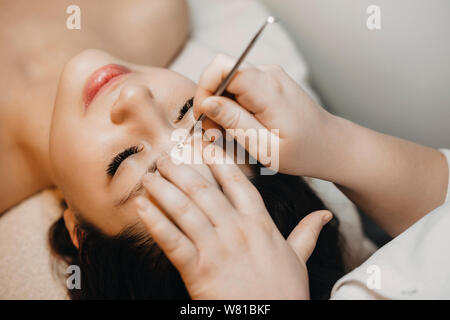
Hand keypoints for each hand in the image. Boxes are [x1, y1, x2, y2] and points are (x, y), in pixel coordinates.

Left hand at [134, 145, 332, 298]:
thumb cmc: (283, 292)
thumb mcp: (298, 258)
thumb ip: (307, 232)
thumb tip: (326, 214)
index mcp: (260, 224)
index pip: (239, 184)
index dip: (220, 162)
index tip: (204, 145)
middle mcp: (236, 230)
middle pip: (205, 191)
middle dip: (182, 170)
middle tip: (166, 156)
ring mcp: (216, 248)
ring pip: (185, 210)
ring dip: (164, 190)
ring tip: (149, 176)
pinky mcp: (198, 269)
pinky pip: (171, 240)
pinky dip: (154, 221)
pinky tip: (141, 206)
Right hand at [194, 54, 334, 176]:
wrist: (330, 145)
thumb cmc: (303, 152)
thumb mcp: (265, 146)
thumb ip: (235, 122)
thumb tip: (207, 103)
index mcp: (269, 90)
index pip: (224, 68)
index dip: (205, 89)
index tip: (203, 117)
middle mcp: (269, 75)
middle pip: (221, 73)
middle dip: (210, 102)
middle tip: (215, 133)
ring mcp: (270, 76)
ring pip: (227, 81)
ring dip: (220, 107)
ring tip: (228, 134)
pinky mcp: (269, 82)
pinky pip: (239, 86)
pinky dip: (232, 106)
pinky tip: (239, 127)